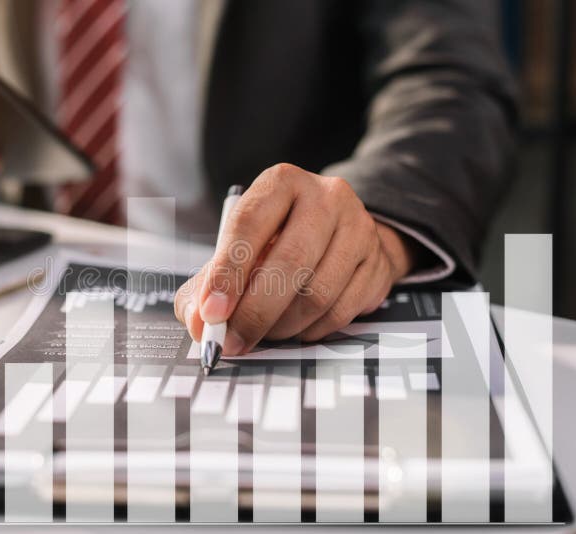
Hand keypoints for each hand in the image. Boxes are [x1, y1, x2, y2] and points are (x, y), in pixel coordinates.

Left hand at [175, 163, 415, 354]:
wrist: (340, 236)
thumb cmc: (279, 240)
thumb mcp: (238, 248)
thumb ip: (208, 284)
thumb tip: (198, 322)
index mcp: (281, 182)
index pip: (249, 225)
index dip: (228, 274)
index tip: (212, 312)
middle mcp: (325, 197)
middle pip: (289, 263)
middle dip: (254, 313)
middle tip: (233, 341)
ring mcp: (358, 228)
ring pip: (317, 294)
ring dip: (282, 326)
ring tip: (264, 332)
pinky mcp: (377, 263)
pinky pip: (340, 313)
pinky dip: (310, 331)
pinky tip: (296, 326)